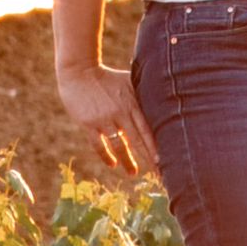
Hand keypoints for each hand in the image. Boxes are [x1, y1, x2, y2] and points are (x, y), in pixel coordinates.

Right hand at [60, 64, 157, 179]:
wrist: (79, 72)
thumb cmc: (108, 76)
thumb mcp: (129, 81)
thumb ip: (143, 93)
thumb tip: (165, 98)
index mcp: (133, 103)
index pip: (149, 128)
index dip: (157, 145)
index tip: (166, 159)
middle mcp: (120, 113)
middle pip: (138, 140)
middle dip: (149, 157)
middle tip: (159, 173)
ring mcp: (104, 119)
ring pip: (119, 144)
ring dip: (127, 161)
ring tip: (133, 173)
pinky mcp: (88, 123)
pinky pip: (98, 144)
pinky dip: (105, 155)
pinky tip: (112, 164)